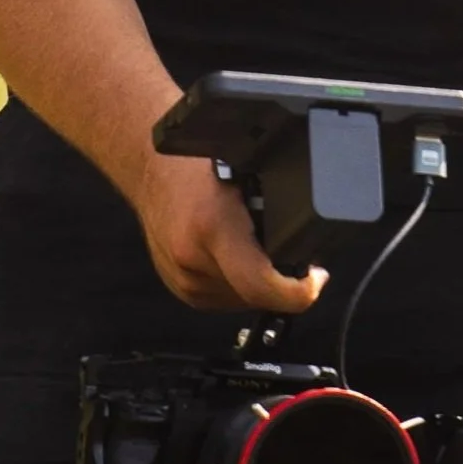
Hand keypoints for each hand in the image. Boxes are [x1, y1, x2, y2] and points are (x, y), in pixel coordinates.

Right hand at [132, 154, 325, 315]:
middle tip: (291, 254)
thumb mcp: (247, 171)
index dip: (298, 291)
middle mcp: (192, 258)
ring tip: (258, 246)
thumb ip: (278, 199)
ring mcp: (182, 278)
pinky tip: (237, 253)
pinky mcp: (179, 287)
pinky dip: (238, 282)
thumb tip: (312, 228)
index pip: (261, 284)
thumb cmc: (193, 162)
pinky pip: (224, 297)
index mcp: (212, 226)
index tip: (314, 280)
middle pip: (256, 297)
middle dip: (281, 282)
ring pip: (241, 301)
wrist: (148, 167)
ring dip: (258, 282)